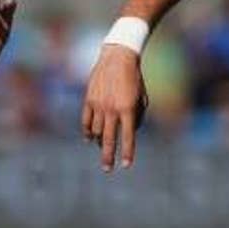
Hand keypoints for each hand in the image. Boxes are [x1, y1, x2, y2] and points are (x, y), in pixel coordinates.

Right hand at [81, 44, 148, 170]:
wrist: (118, 57)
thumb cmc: (134, 79)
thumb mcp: (142, 98)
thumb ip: (137, 117)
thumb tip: (129, 133)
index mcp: (128, 109)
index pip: (128, 137)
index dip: (127, 153)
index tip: (126, 166)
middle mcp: (112, 109)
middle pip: (108, 139)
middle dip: (108, 156)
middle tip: (107, 169)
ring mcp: (99, 104)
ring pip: (96, 131)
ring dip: (99, 142)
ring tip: (102, 147)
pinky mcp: (89, 99)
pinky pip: (86, 120)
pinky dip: (87, 131)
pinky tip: (89, 138)